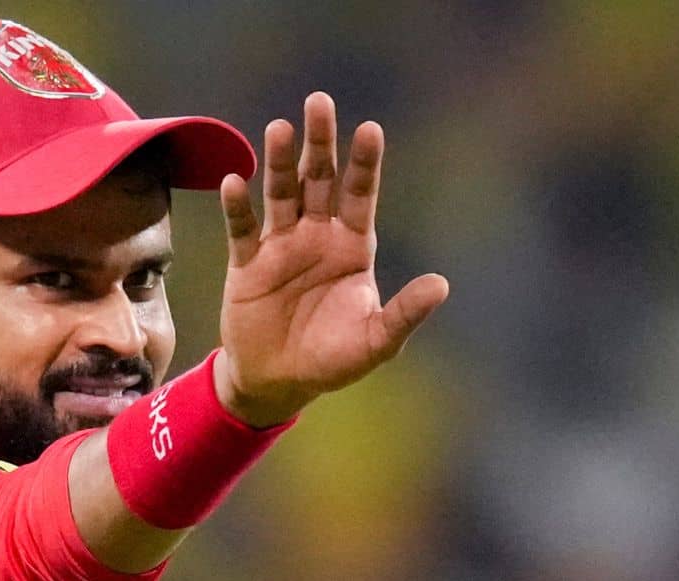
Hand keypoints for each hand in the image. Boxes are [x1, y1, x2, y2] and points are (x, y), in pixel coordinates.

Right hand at [214, 92, 449, 426]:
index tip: (369, 129)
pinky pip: (243, 229)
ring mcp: (280, 246)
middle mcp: (317, 236)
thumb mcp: (376, 343)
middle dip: (319, 143)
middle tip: (319, 102)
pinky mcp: (247, 262)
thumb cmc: (332, 361)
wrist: (278, 381)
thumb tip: (441, 284)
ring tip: (279, 128)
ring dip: (278, 162)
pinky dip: (238, 206)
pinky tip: (236, 182)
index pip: (359, 195)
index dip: (363, 164)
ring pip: (281, 193)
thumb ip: (405, 313)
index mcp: (352, 247)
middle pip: (319, 180)